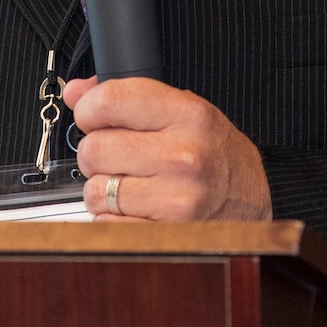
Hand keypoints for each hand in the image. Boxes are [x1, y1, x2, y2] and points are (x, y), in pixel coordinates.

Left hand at [62, 75, 272, 221]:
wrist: (251, 197)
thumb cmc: (214, 151)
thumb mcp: (180, 108)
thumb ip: (126, 96)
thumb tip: (75, 93)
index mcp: (187, 115)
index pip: (108, 101)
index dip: (88, 110)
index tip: (92, 117)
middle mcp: (184, 156)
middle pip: (94, 148)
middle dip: (96, 153)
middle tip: (119, 156)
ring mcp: (177, 199)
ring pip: (95, 190)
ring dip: (103, 189)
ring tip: (131, 183)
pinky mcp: (168, 234)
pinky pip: (106, 223)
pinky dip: (112, 218)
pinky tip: (137, 207)